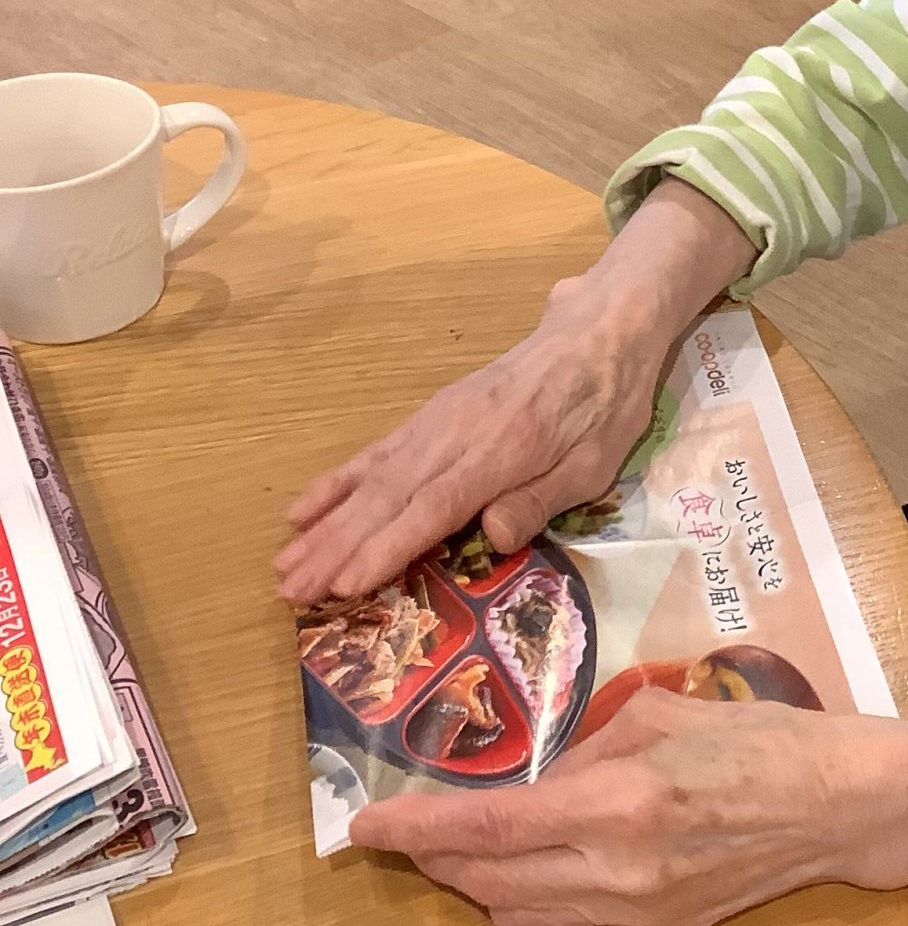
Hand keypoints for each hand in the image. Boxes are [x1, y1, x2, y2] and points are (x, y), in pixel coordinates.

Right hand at [276, 180, 752, 603]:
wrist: (596, 334)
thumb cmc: (604, 406)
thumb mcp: (594, 463)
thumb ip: (539, 500)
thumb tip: (490, 538)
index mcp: (502, 450)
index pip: (433, 506)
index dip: (387, 546)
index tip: (346, 584)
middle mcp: (455, 433)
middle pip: (387, 497)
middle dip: (337, 549)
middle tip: (292, 592)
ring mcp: (436, 421)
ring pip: (371, 477)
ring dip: (326, 525)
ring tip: (285, 565)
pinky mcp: (430, 416)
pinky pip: (375, 453)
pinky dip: (337, 483)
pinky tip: (304, 509)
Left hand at [346, 687, 907, 925]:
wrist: (841, 808)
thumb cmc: (759, 740)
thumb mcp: (660, 716)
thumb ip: (583, 751)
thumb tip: (534, 779)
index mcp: (617, 804)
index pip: (487, 828)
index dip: (415, 832)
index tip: (362, 827)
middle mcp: (617, 871)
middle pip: (487, 881)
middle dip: (434, 859)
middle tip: (403, 831)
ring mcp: (637, 913)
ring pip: (519, 912)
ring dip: (479, 880)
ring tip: (463, 843)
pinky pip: (569, 919)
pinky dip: (536, 891)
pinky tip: (544, 857)